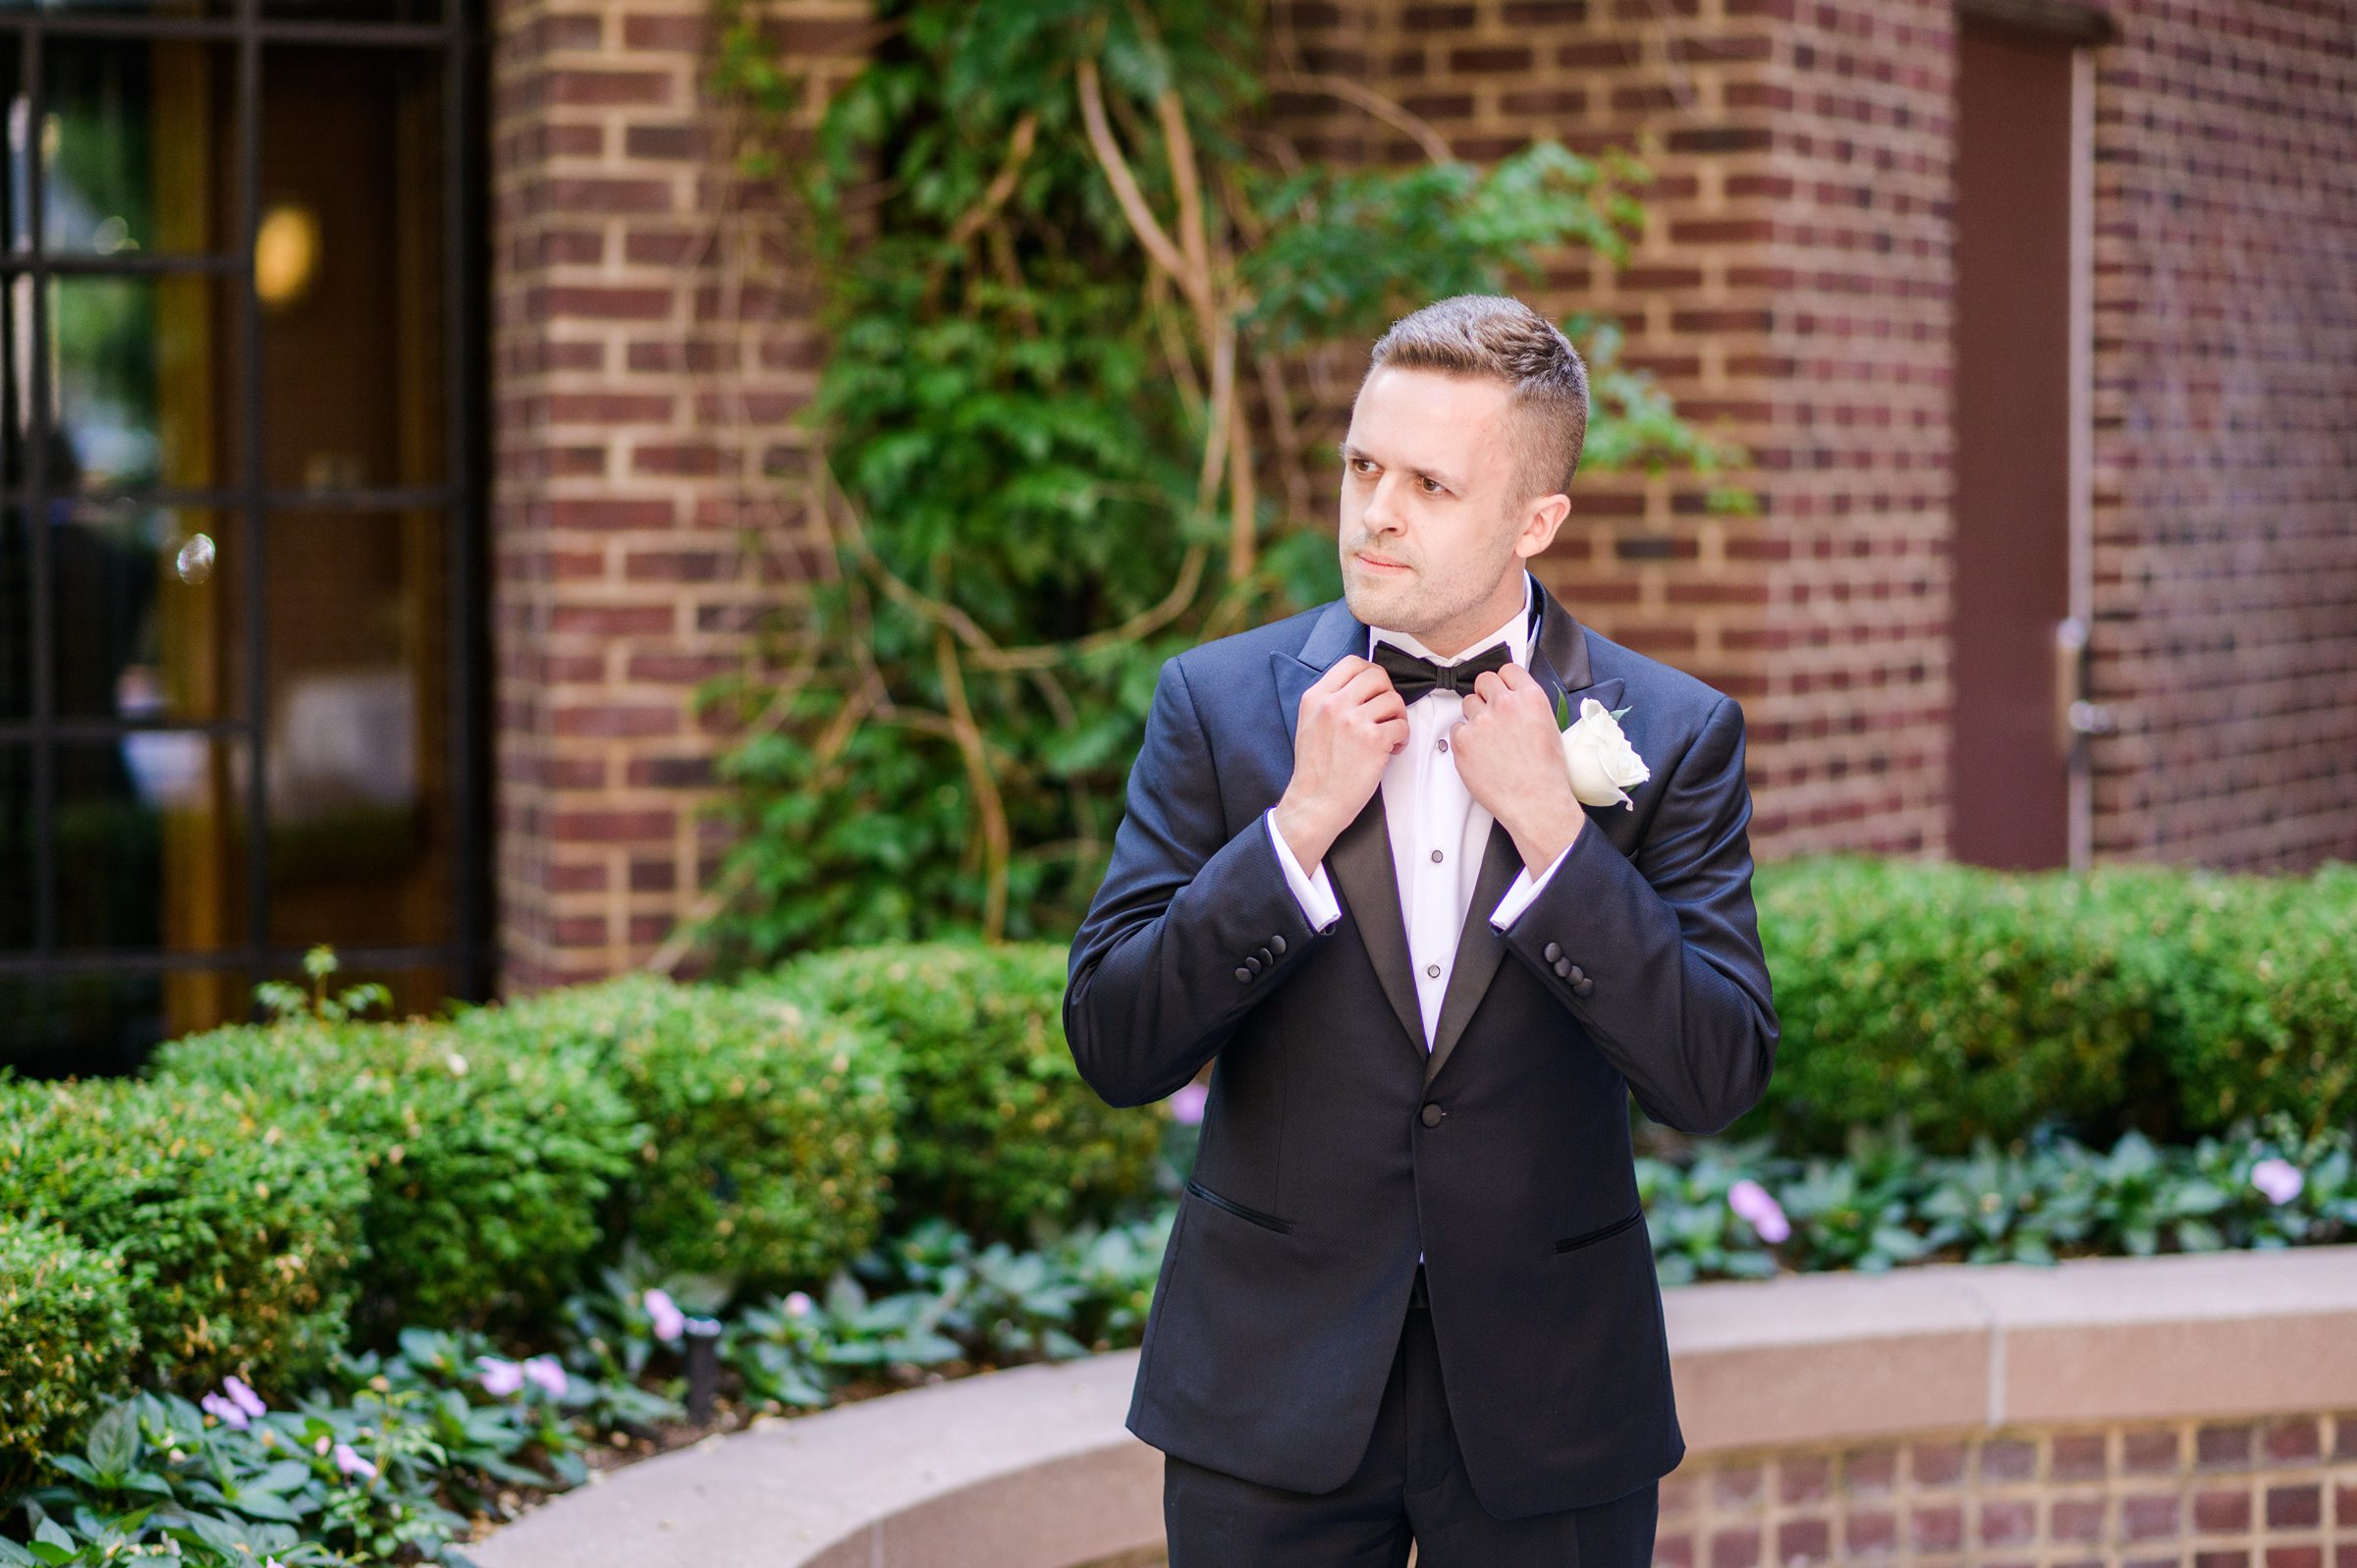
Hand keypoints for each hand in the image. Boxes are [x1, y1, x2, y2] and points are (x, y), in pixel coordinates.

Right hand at [1275, 655, 1405, 868]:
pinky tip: (1391, 749)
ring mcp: (1353, 721)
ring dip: (1397, 717)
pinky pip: (1402, 726)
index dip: (1371, 674)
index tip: (1375, 689)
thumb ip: (1330, 699)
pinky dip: (1402, 738)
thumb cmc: (1316, 769)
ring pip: (1393, 700)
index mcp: (1316, 697)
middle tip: (1385, 712)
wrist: (1315, 802)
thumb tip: (1361, 686)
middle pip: (1377, 676)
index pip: (1352, 663)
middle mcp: (1333, 705)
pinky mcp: (1373, 740)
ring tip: (1388, 734)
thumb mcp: (1310, 722)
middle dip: (1387, 693)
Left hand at [1453, 663, 1584, 870]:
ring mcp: (1481, 721)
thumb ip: (1528, 707)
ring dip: (1474, 716)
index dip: (1503, 681)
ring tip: (1487, 739)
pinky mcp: (1463, 740)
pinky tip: (1479, 753)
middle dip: (1486, 694)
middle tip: (1490, 712)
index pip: (1508, 670)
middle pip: (1484, 681)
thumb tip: (1515, 700)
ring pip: (1468, 703)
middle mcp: (1505, 704)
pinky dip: (1464, 739)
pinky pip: (1456, 728)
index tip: (1501, 689)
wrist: (1535, 802)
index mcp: (1530, 698)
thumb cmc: (1546, 773)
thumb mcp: (1549, 728)